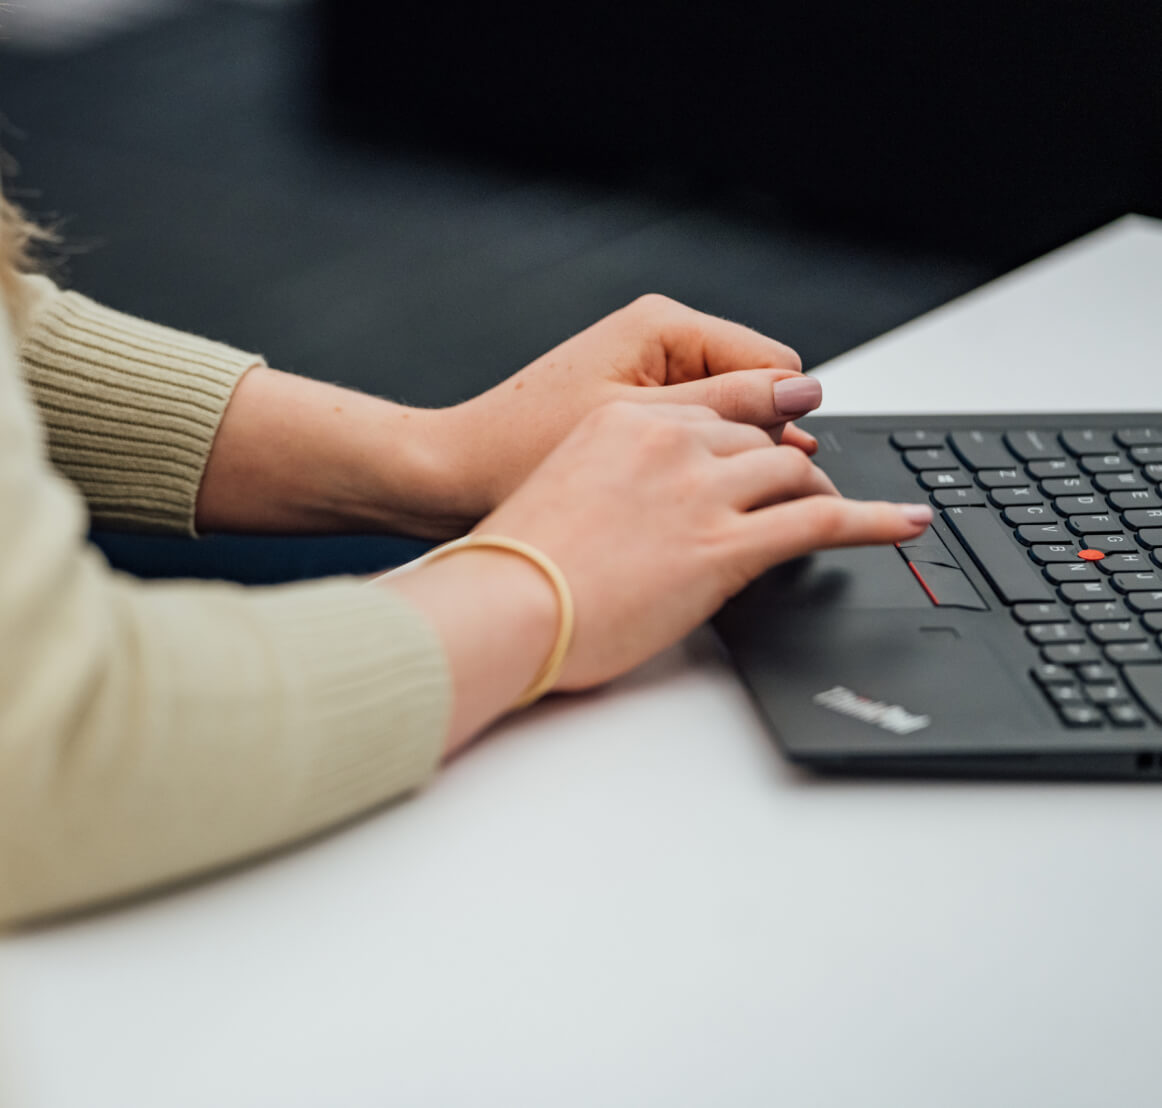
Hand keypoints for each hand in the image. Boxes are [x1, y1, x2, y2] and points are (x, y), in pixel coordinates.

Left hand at [442, 294, 818, 518]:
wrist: (455, 473)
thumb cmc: (522, 448)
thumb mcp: (639, 431)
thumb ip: (728, 409)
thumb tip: (802, 394)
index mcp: (664, 325)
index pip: (773, 362)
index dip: (781, 419)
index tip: (773, 470)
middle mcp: (657, 338)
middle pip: (752, 387)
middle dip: (750, 437)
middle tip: (720, 490)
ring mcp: (643, 370)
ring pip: (723, 415)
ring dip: (718, 454)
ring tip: (684, 494)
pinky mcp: (630, 402)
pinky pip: (688, 428)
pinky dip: (688, 461)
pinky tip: (667, 493)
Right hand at [479, 402, 930, 689]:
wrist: (503, 605)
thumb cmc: (515, 565)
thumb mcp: (564, 490)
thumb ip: (620, 479)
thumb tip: (652, 504)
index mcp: (624, 420)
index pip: (719, 406)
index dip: (761, 422)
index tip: (783, 429)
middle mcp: (669, 441)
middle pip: (760, 439)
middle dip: (787, 465)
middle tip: (805, 490)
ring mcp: (700, 489)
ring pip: (793, 473)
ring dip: (823, 493)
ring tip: (843, 514)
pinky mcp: (725, 543)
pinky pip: (823, 521)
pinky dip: (876, 520)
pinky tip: (905, 523)